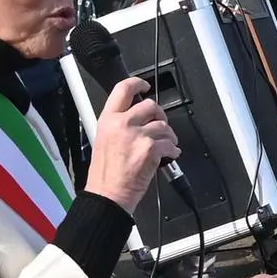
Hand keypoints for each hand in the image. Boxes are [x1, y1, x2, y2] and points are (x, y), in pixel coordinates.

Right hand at [84, 76, 175, 206]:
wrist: (108, 195)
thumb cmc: (105, 174)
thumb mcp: (103, 140)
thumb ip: (118, 125)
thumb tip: (137, 118)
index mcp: (107, 120)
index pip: (122, 89)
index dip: (137, 83)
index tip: (144, 85)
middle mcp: (121, 124)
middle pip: (150, 105)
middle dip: (160, 115)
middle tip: (160, 125)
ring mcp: (137, 135)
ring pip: (163, 125)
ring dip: (168, 136)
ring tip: (164, 145)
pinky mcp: (150, 148)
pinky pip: (170, 144)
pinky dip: (173, 150)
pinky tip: (168, 156)